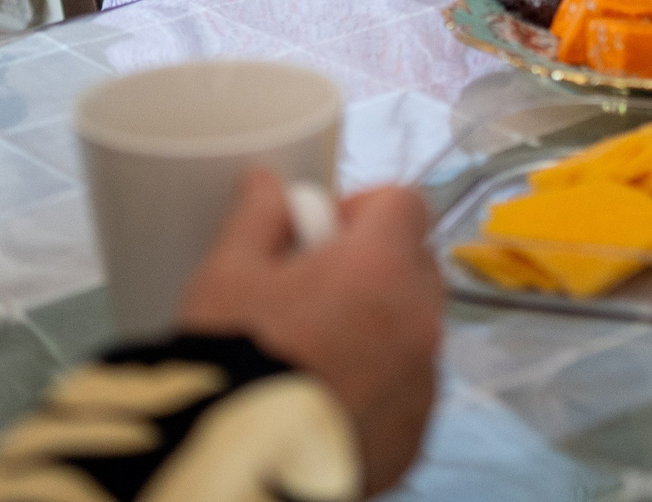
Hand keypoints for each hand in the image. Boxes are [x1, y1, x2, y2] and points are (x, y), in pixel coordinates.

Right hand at [176, 170, 442, 495]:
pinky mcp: (416, 438)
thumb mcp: (227, 274)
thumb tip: (268, 183)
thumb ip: (259, 217)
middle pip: (416, 267)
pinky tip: (327, 400)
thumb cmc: (232, 358)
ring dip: (381, 327)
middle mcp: (420, 321)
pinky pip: (409, 391)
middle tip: (312, 293)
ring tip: (315, 353)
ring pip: (416, 331)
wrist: (236, 467)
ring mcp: (424, 385)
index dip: (364, 208)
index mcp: (381, 267)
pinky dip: (381, 385)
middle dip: (375, 266)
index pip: (406, 203)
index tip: (322, 233)